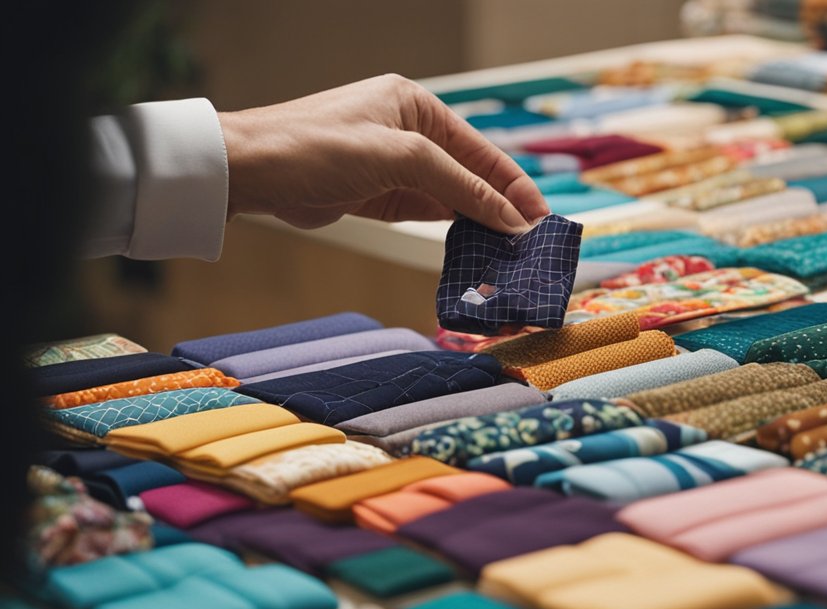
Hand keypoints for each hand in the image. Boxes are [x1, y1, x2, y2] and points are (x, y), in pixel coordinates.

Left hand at [218, 74, 549, 232]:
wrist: (251, 171)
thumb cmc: (319, 148)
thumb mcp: (402, 159)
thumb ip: (461, 187)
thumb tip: (509, 217)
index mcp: (417, 106)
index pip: (481, 150)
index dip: (514, 185)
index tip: (541, 218)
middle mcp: (409, 131)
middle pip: (470, 173)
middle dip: (502, 206)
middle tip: (533, 242)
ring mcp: (393, 165)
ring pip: (451, 196)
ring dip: (480, 221)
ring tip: (512, 251)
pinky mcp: (378, 195)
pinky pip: (428, 212)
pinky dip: (452, 229)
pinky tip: (476, 247)